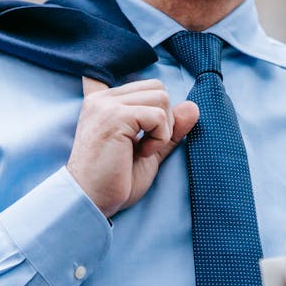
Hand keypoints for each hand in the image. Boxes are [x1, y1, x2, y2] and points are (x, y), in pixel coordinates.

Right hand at [66, 77, 198, 218]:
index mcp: (104, 102)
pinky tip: (143, 153)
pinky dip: (160, 137)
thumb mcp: (149, 151)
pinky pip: (158, 116)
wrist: (91, 200)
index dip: (155, 110)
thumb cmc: (114, 180)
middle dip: (164, 118)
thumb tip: (193, 106)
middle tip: (147, 145)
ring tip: (144, 149)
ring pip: (161, 97)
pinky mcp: (116, 116)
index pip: (144, 86)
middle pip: (157, 88)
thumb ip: (168, 129)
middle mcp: (102, 98)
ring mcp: (107, 105)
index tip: (142, 137)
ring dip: (163, 128)